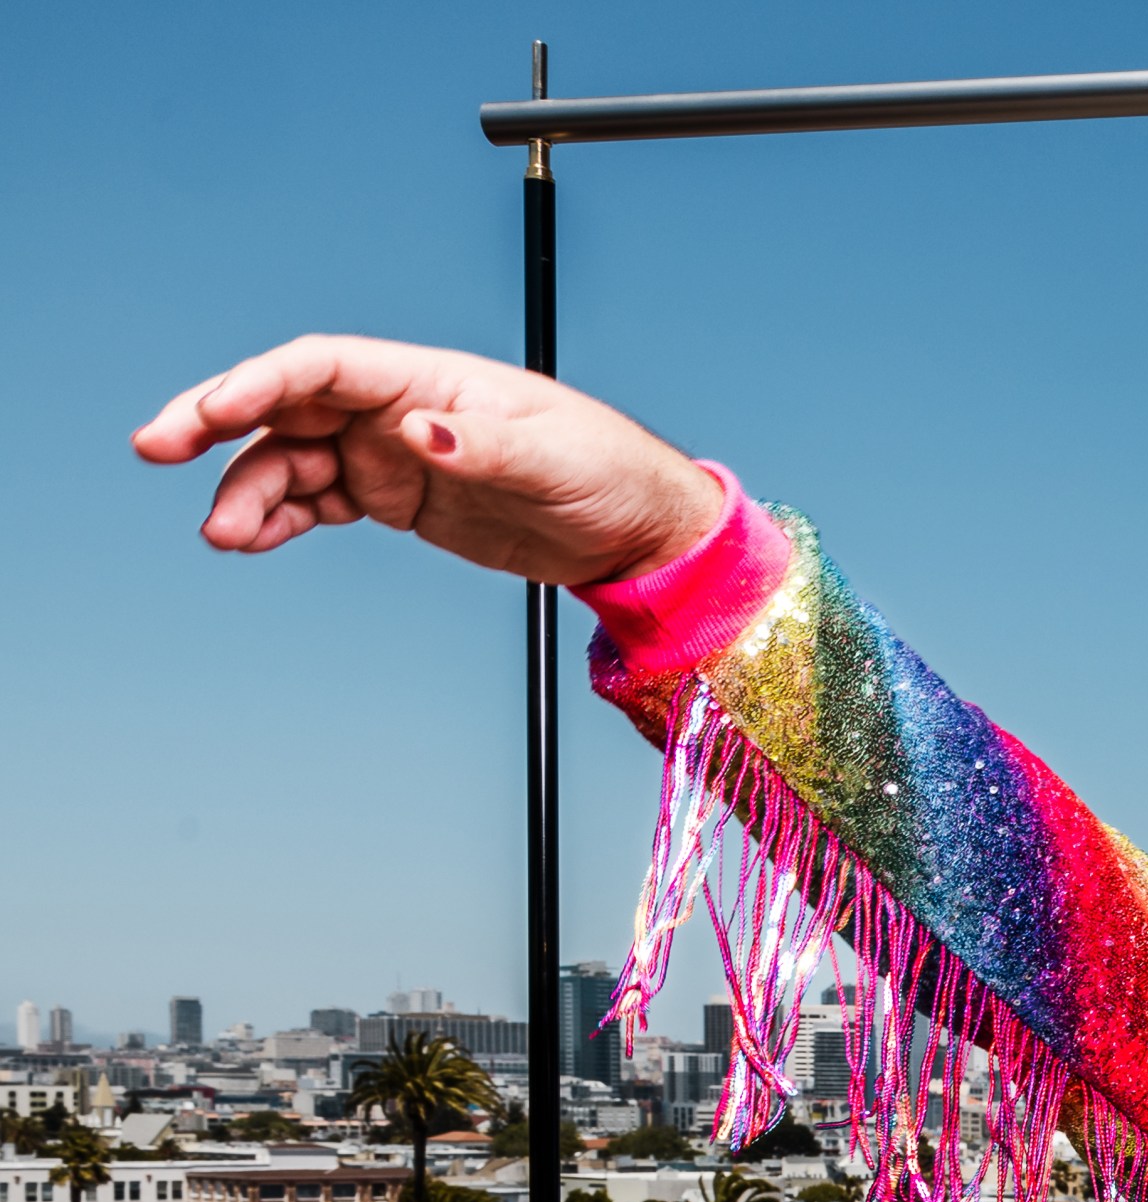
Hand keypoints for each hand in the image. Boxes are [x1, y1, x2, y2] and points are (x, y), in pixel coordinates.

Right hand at [130, 335, 725, 583]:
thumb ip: (486, 444)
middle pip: (286, 404)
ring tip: (224, 535)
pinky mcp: (397, 499)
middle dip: (217, 421)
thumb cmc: (610, 474)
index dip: (260, 381)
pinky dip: (278, 518)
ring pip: (292, 460)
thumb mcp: (556, 459)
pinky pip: (318, 502)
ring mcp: (393, 453)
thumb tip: (422, 427)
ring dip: (247, 491)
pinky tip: (250, 540)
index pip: (324, 365)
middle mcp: (401, 408)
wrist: (639, 531)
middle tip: (158, 447)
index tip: (212, 410)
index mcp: (432, 379)